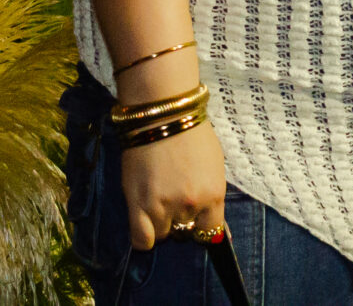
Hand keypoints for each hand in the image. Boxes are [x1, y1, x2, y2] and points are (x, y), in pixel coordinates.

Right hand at [119, 120, 226, 249]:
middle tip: (173, 198)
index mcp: (213, 195)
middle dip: (181, 219)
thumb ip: (211, 195)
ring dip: (160, 223)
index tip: (196, 219)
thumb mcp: (214, 166)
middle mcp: (190, 205)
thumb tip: (212, 220)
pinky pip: (141, 240)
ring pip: (162, 235)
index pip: (211, 232)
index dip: (202, 225)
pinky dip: (143, 237)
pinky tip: (144, 220)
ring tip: (157, 201)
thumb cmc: (191, 133)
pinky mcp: (137, 204)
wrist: (162, 113)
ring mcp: (163, 207)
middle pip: (185, 232)